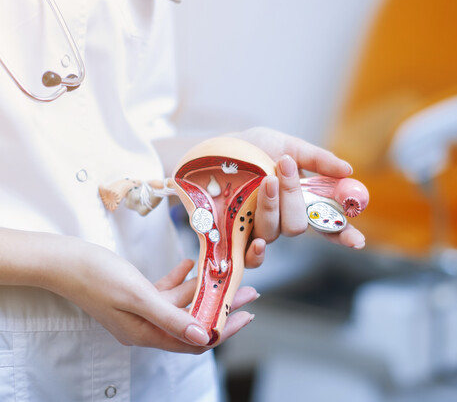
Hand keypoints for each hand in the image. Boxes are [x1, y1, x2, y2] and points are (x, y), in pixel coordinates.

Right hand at [51, 239, 257, 353]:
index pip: (194, 340)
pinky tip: (190, 264)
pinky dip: (179, 280)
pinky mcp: (135, 295)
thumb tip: (204, 337)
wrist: (63, 261)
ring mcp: (140, 311)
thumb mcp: (138, 296)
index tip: (246, 314)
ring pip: (181, 304)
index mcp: (145, 333)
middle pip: (192, 320)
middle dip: (221, 306)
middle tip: (247, 291)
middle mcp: (145, 326)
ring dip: (204, 289)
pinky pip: (165, 291)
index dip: (223, 329)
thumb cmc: (96, 276)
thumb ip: (171, 317)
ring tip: (227, 274)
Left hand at [230, 127, 365, 250]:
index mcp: (300, 201)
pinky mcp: (237, 237)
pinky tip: (258, 241)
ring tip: (266, 179)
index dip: (343, 235)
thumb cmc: (252, 148)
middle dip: (294, 196)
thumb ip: (317, 159)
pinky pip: (252, 256)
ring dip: (274, 207)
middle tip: (284, 165)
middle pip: (299, 225)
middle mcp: (282, 219)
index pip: (326, 224)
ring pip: (276, 233)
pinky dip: (258, 252)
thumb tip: (348, 171)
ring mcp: (259, 230)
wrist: (213, 149)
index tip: (357, 241)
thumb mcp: (287, 145)